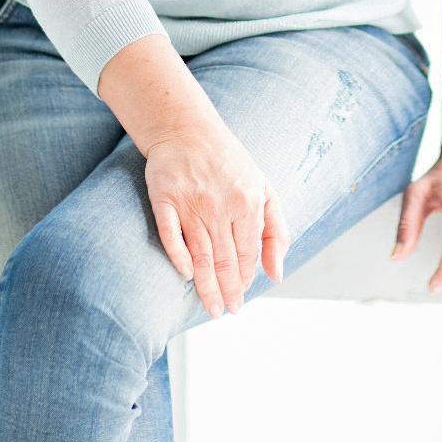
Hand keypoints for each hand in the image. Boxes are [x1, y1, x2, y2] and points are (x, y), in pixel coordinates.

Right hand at [143, 114, 290, 319]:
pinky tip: (186, 275)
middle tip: (227, 312)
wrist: (188, 129)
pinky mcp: (164, 199)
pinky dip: (178, 257)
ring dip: (206, 287)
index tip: (241, 295)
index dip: (245, 278)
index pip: (247, 254)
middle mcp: (219, 205)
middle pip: (224, 261)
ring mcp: (190, 203)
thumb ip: (276, 231)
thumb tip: (277, 274)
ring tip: (211, 309)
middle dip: (228, 292)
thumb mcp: (264, 189)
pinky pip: (171, 236)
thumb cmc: (229, 163)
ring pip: (200, 255)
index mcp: (247, 202)